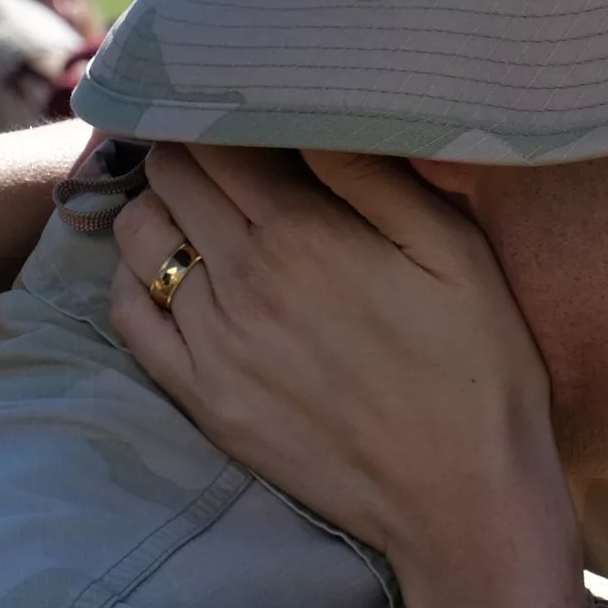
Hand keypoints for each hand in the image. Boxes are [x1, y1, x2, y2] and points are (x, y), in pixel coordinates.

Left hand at [108, 147, 568, 575]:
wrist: (464, 498)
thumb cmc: (478, 367)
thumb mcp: (456, 252)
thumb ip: (376, 175)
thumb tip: (311, 110)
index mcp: (304, 232)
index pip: (216, 136)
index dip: (224, 110)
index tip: (246, 109)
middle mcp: (242, 279)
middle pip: (169, 176)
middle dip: (190, 152)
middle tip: (226, 156)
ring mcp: (212, 343)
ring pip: (139, 237)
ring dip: (162, 209)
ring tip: (203, 213)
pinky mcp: (202, 397)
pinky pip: (129, 315)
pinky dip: (138, 278)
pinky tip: (179, 276)